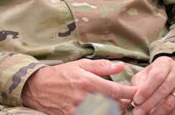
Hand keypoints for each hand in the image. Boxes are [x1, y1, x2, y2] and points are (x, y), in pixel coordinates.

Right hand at [21, 59, 136, 114]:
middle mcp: (84, 96)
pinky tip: (102, 109)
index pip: (116, 90)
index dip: (130, 93)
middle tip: (124, 99)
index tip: (136, 92)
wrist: (37, 87)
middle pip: (114, 105)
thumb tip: (121, 66)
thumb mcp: (80, 65)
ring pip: (106, 113)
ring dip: (113, 110)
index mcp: (87, 81)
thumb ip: (102, 67)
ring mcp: (78, 109)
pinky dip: (102, 113)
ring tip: (113, 105)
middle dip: (123, 103)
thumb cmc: (60, 74)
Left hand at [130, 56, 174, 114]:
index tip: (136, 100)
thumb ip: (138, 84)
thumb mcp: (144, 75)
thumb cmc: (153, 76)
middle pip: (164, 90)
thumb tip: (132, 97)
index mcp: (166, 62)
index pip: (156, 76)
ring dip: (158, 111)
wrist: (172, 76)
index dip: (146, 90)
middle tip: (139, 112)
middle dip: (149, 104)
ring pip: (172, 101)